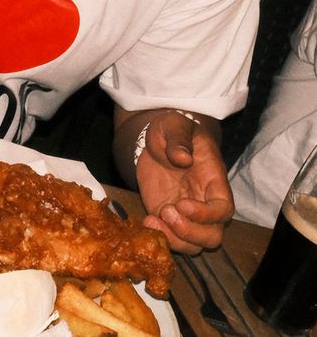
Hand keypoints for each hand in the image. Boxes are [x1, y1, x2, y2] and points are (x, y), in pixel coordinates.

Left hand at [135, 110, 233, 253]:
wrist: (155, 139)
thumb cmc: (172, 130)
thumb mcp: (174, 125)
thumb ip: (179, 139)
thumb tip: (182, 158)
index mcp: (214, 181)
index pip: (223, 209)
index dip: (207, 214)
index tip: (183, 205)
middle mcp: (204, 203)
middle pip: (212, 235)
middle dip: (191, 232)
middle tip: (166, 212)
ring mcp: (186, 214)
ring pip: (194, 244)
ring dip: (175, 239)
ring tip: (153, 220)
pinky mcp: (166, 218)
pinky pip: (171, 238)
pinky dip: (160, 237)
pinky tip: (146, 222)